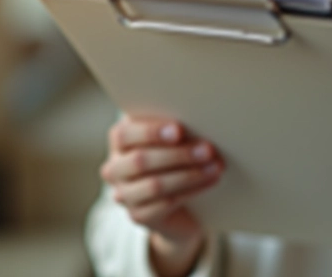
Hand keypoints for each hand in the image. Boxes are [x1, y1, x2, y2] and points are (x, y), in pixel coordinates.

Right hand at [100, 116, 224, 275]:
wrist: (180, 202)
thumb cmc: (177, 155)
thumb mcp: (173, 138)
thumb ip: (175, 128)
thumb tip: (199, 116)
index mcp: (120, 142)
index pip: (123, 135)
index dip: (150, 132)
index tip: (179, 130)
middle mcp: (115, 169)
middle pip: (140, 160)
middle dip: (178, 154)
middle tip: (208, 149)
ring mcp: (124, 195)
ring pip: (154, 185)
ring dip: (189, 175)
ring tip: (216, 167)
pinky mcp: (139, 216)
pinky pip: (165, 203)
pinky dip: (192, 191)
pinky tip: (211, 181)